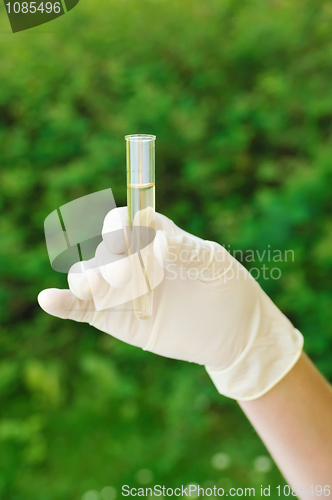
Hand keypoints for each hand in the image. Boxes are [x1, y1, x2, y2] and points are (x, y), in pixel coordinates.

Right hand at [38, 207, 302, 399]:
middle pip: (102, 250)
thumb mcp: (211, 261)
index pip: (122, 222)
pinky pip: (82, 308)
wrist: (234, 331)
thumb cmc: (226, 286)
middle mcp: (132, 260)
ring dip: (86, 278)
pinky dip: (63, 303)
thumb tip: (158, 239)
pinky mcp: (115, 319)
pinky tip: (49, 300)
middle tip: (129, 275)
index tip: (124, 231)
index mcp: (152, 237)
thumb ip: (184, 248)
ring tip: (100, 286)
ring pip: (87, 277)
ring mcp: (122, 290)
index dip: (117, 225)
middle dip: (109, 259)